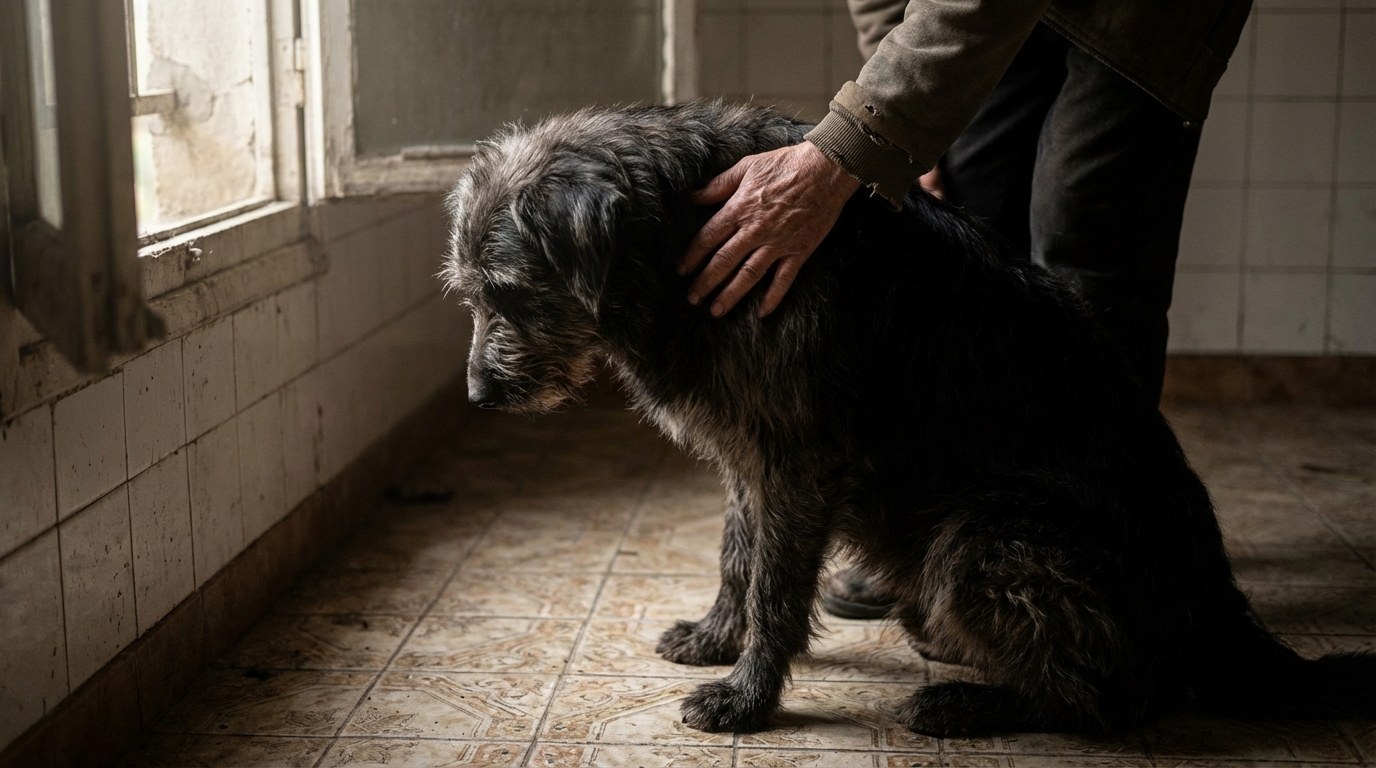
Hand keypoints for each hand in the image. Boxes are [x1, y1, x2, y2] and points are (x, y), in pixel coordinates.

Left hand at [679, 141, 859, 317]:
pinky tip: (762, 313)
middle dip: (705, 282)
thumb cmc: (785, 164)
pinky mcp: (799, 251)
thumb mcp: (747, 166)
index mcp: (740, 208)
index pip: (708, 238)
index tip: (681, 271)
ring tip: (716, 311)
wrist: (826, 169)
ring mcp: (777, 243)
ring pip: (748, 275)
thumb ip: (719, 185)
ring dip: (730, 294)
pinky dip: (773, 297)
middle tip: (692, 299)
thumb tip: (693, 196)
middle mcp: (755, 230)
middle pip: (724, 261)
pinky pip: (784, 279)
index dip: (692, 256)